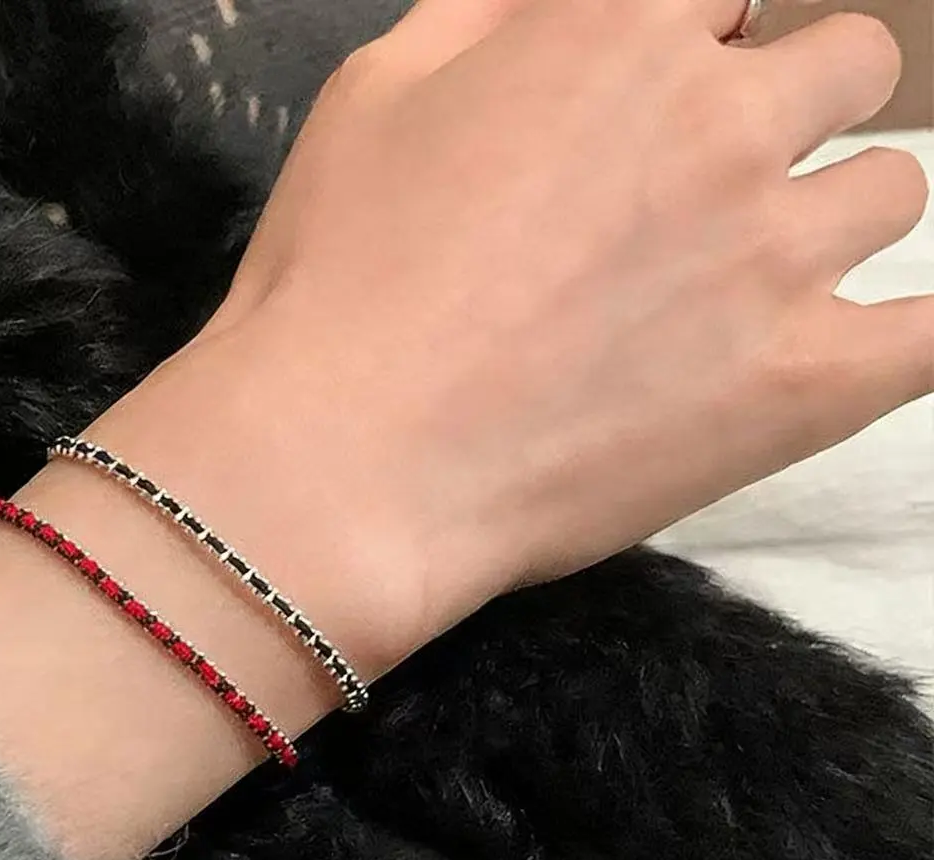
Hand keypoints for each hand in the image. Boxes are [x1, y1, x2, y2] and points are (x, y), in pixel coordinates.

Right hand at [173, 0, 927, 670]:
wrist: (344, 464)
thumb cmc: (335, 288)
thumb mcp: (373, 98)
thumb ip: (484, 19)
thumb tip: (544, 3)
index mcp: (622, 34)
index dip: (698, 51)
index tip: (657, 110)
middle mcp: (724, 124)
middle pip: (852, 64)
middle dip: (791, 113)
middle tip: (710, 197)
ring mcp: (776, 256)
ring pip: (892, 192)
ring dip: (828, 224)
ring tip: (746, 293)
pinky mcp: (804, 385)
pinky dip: (911, 336)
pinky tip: (863, 347)